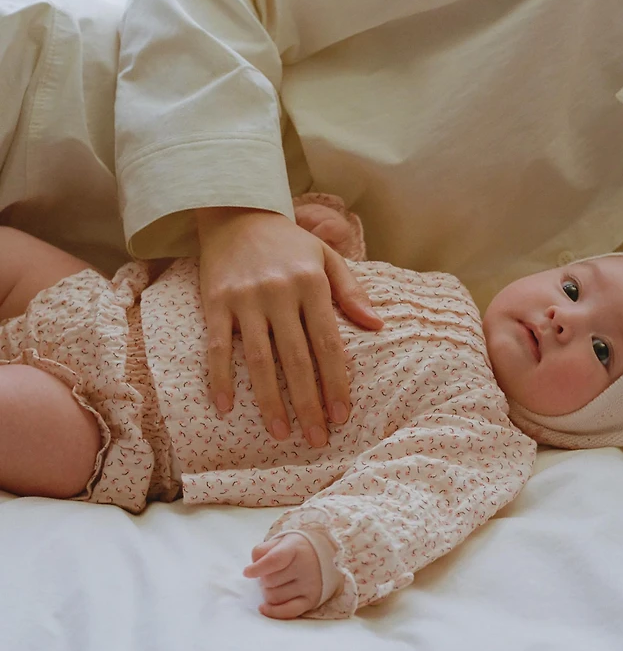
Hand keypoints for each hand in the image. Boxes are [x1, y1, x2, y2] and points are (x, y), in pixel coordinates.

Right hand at [195, 208, 382, 446]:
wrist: (236, 211)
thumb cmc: (288, 242)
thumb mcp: (326, 258)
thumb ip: (351, 292)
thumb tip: (378, 327)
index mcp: (311, 283)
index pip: (328, 343)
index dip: (335, 382)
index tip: (342, 415)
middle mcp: (279, 293)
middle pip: (296, 358)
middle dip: (308, 402)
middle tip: (316, 438)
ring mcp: (245, 299)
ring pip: (259, 360)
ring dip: (270, 400)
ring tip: (281, 433)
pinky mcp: (215, 302)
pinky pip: (217, 347)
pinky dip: (220, 379)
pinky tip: (225, 409)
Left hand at [243, 533, 321, 618]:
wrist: (325, 555)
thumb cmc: (295, 549)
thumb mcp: (280, 541)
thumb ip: (262, 551)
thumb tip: (251, 570)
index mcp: (295, 548)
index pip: (274, 560)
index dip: (257, 568)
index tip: (247, 573)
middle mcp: (305, 566)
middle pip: (270, 581)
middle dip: (263, 579)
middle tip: (268, 574)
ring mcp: (309, 585)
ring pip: (274, 597)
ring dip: (267, 593)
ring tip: (272, 585)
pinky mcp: (311, 600)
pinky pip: (288, 612)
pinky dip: (273, 612)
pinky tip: (264, 607)